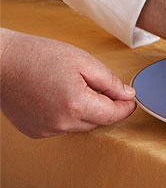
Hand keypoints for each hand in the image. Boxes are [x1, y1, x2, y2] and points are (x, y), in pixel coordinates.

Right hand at [0, 30, 135, 137]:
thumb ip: (108, 80)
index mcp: (76, 105)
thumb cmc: (39, 55)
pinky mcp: (35, 131)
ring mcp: (46, 130)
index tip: (131, 100)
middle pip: (97, 121)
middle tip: (101, 84)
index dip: (125, 107)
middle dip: (105, 105)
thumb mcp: (82, 60)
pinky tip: (58, 95)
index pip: (112, 115)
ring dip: (85, 110)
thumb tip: (127, 94)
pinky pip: (62, 126)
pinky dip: (67, 114)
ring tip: (73, 84)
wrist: (3, 62)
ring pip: (80, 125)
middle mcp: (61, 124)